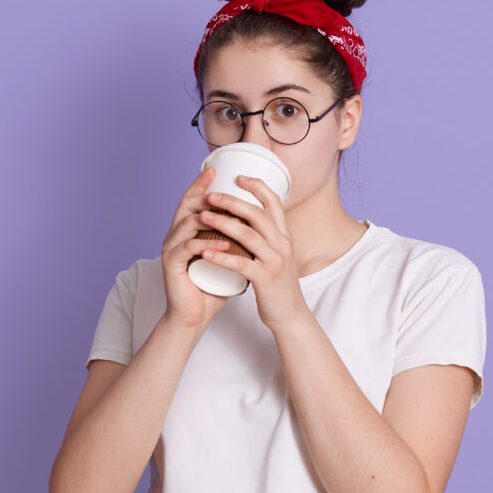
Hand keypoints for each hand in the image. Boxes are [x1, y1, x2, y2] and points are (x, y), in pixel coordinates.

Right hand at [160, 166, 231, 329]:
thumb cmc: (211, 287)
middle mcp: (175, 235)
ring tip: (233, 218)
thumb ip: (235, 239)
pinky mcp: (171, 266)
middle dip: (204, 193)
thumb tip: (258, 220)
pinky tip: (223, 244)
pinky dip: (206, 244)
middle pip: (187, 205)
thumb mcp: (226, 257)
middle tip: (222, 187)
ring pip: (187, 223)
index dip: (202, 184)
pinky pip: (188, 248)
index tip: (217, 170)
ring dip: (211, 218)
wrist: (195, 315)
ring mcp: (171, 249)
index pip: (193, 200)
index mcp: (187, 231)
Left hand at [197, 175, 309, 331]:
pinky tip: (205, 251)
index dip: (257, 187)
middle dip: (232, 201)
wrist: (290, 315)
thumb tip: (248, 219)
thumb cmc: (277, 284)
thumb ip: (266, 237)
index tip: (238, 177)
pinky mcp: (265, 279)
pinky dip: (222, 256)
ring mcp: (275, 261)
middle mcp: (282, 244)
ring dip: (222, 223)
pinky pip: (240, 264)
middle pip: (257, 214)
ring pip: (247, 235)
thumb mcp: (277, 255)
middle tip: (210, 196)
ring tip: (202, 217)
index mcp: (284, 236)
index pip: (274, 202)